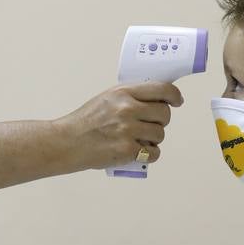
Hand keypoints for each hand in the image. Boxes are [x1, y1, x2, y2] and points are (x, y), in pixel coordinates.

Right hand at [57, 81, 183, 169]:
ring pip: (160, 134)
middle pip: (164, 114)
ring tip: (138, 140)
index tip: (177, 101)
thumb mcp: (107, 99)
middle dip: (161, 121)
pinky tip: (138, 152)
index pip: (162, 89)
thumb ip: (130, 97)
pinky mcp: (127, 150)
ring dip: (153, 139)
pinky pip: (153, 152)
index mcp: (123, 92)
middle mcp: (127, 108)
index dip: (174, 95)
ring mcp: (128, 130)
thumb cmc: (85, 122)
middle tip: (149, 125)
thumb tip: (156, 100)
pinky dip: (149, 155)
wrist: (66, 142)